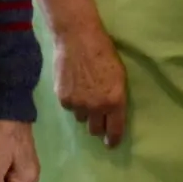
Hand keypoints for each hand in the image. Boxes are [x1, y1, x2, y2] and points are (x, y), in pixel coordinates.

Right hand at [55, 15, 130, 146]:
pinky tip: (73, 85)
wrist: (78, 37)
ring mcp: (78, 104)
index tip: (110, 144)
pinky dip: (71, 100)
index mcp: (115, 101)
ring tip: (84, 93)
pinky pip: (68, 108)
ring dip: (84, 111)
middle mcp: (97, 107)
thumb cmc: (104, 52)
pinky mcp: (63, 98)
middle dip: (98, 125)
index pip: (115, 131)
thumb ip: (116, 97)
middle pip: (95, 129)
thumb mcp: (119, 75)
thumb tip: (113, 114)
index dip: (113, 140)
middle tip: (98, 117)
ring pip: (81, 118)